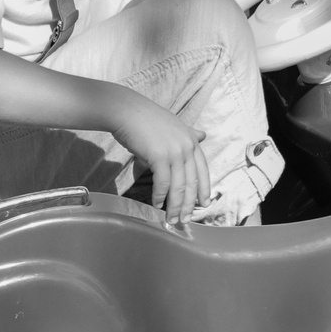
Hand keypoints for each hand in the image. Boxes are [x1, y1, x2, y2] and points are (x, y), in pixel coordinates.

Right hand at [113, 97, 212, 218]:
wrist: (127, 111)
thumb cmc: (146, 118)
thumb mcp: (174, 125)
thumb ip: (189, 134)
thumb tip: (203, 135)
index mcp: (191, 140)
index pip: (203, 170)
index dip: (203, 189)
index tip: (203, 205)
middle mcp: (186, 147)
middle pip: (191, 182)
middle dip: (189, 204)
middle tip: (185, 220)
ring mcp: (174, 152)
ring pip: (178, 186)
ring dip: (175, 206)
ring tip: (171, 219)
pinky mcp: (159, 157)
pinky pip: (162, 183)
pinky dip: (160, 196)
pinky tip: (156, 205)